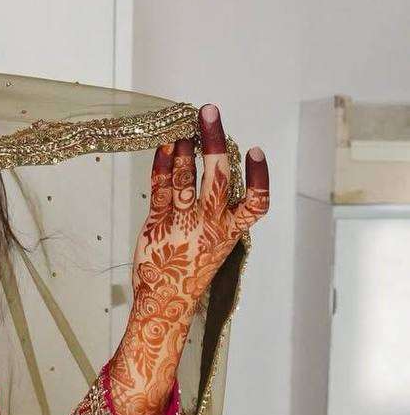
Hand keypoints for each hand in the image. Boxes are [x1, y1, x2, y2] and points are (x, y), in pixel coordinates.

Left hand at [109, 104, 269, 414]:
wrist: (165, 303)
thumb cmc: (191, 268)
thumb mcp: (215, 241)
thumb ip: (217, 206)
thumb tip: (213, 160)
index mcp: (230, 232)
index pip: (255, 204)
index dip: (258, 176)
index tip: (256, 150)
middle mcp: (209, 227)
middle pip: (216, 179)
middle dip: (213, 141)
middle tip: (208, 111)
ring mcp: (182, 227)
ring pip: (184, 181)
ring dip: (182, 150)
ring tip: (181, 129)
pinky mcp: (157, 226)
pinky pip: (159, 190)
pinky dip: (160, 164)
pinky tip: (163, 146)